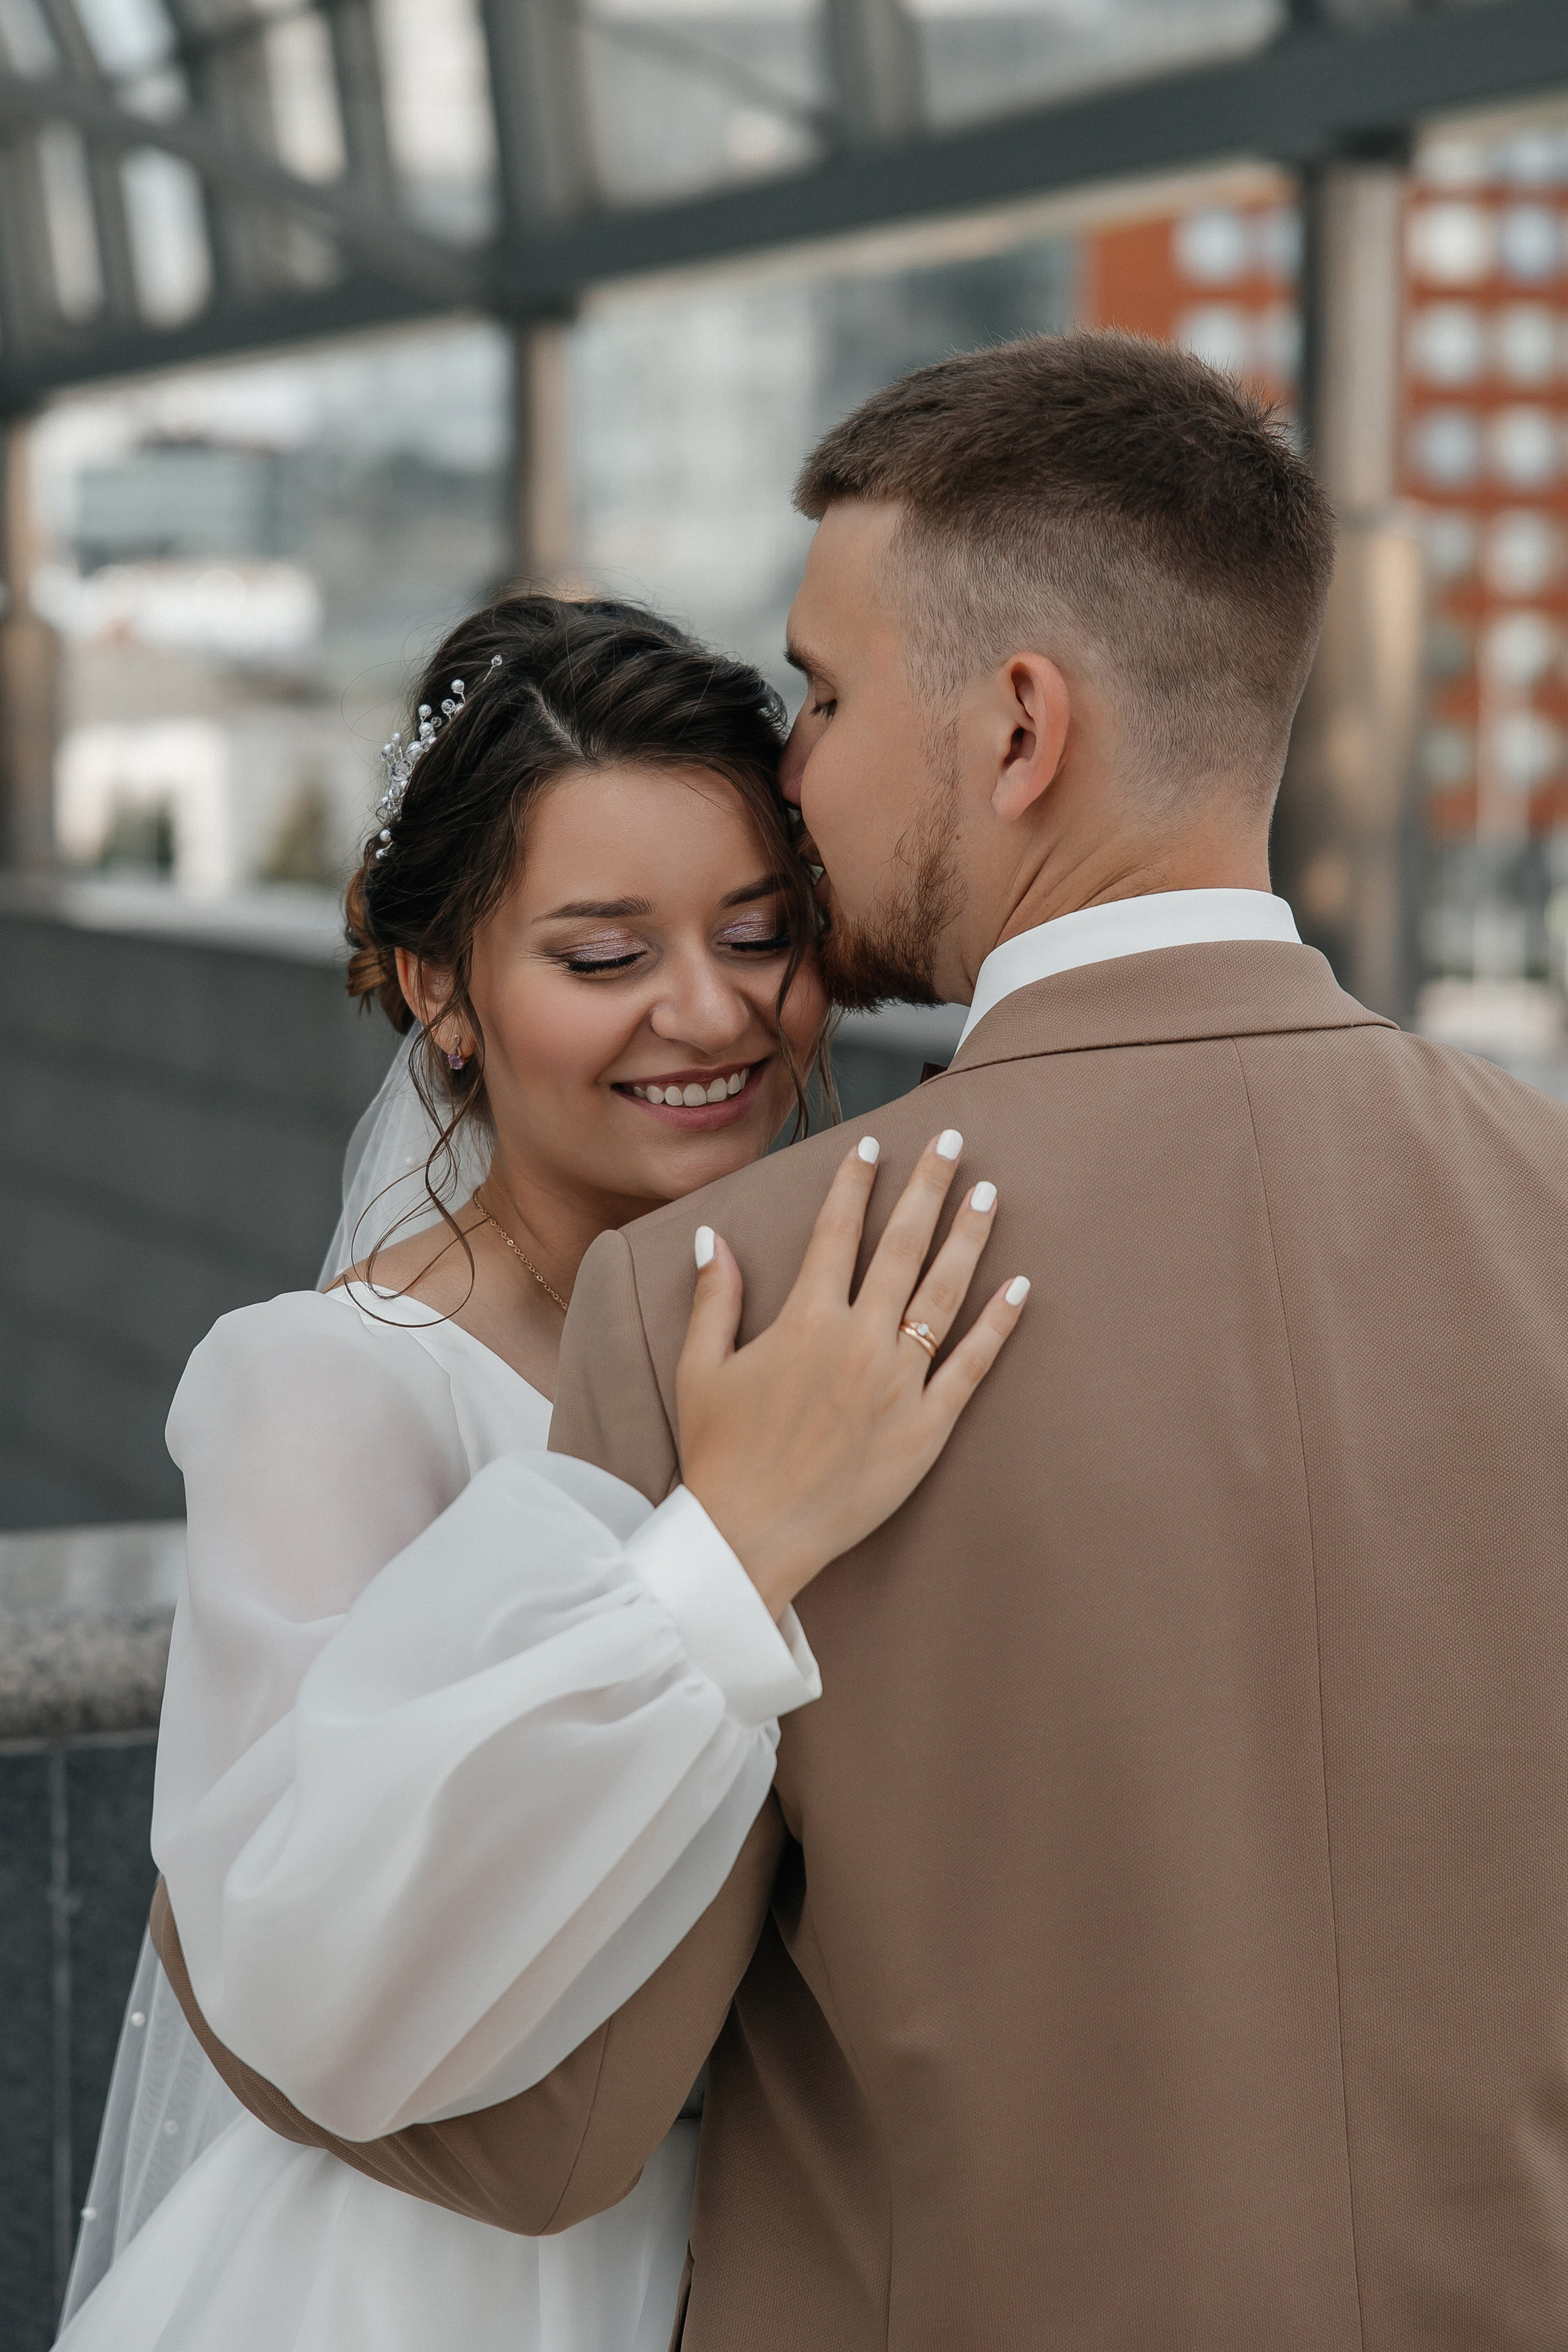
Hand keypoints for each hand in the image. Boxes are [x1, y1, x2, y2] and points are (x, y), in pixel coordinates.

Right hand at [676, 1132, 1027, 1617]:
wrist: (750, 1535)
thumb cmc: (720, 1453)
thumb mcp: (701, 1369)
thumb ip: (714, 1298)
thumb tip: (715, 1237)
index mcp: (804, 1320)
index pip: (835, 1232)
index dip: (856, 1182)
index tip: (875, 1143)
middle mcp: (858, 1340)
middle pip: (901, 1246)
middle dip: (929, 1187)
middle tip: (954, 1141)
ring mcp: (898, 1382)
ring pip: (943, 1293)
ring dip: (968, 1237)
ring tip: (990, 1193)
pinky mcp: (926, 1426)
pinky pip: (971, 1365)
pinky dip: (998, 1323)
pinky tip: (1020, 1285)